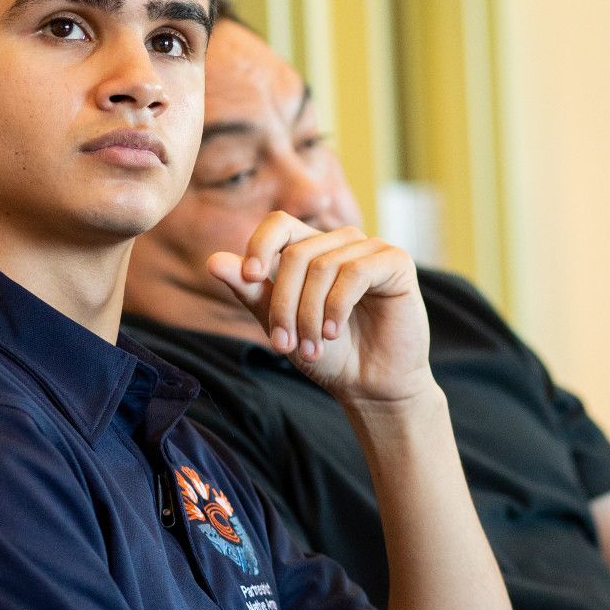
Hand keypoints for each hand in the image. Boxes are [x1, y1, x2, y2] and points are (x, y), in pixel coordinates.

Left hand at [207, 212, 432, 405]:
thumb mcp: (281, 323)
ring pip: (323, 266)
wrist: (371, 385)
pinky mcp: (396, 263)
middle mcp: (342, 242)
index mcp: (312, 249)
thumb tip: (213, 261)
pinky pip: (355, 273)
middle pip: (297, 254)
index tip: (249, 278)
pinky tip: (333, 332)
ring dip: (310, 314)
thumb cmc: (329, 354)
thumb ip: (251, 291)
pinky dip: (336, 307)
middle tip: (284, 346)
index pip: (279, 223)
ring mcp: (371, 249)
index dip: (260, 245)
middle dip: (284, 304)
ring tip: (312, 348)